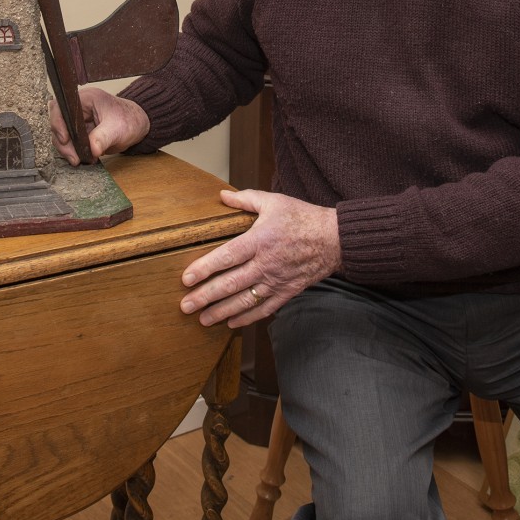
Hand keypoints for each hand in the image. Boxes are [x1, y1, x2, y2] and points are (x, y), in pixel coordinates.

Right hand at [49, 87, 150, 164]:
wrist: (137, 126)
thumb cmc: (129, 120)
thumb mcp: (118, 129)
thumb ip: (104, 138)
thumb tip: (92, 149)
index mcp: (86, 99)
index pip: (62, 107)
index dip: (58, 122)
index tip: (65, 139)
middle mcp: (78, 108)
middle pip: (58, 123)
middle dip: (62, 142)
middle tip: (73, 157)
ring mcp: (78, 120)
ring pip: (61, 134)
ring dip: (66, 149)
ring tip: (78, 160)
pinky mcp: (79, 132)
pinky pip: (69, 142)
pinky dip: (72, 151)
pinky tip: (81, 158)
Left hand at [180, 188, 340, 328]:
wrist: (334, 239)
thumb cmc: (302, 218)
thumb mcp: (274, 202)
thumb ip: (246, 199)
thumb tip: (222, 196)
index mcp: (259, 240)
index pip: (226, 257)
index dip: (204, 269)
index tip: (186, 279)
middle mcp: (265, 264)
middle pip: (230, 284)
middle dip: (206, 296)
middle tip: (185, 306)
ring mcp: (276, 281)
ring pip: (245, 301)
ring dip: (221, 311)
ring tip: (203, 319)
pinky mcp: (287, 292)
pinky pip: (265, 309)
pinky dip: (247, 318)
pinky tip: (232, 323)